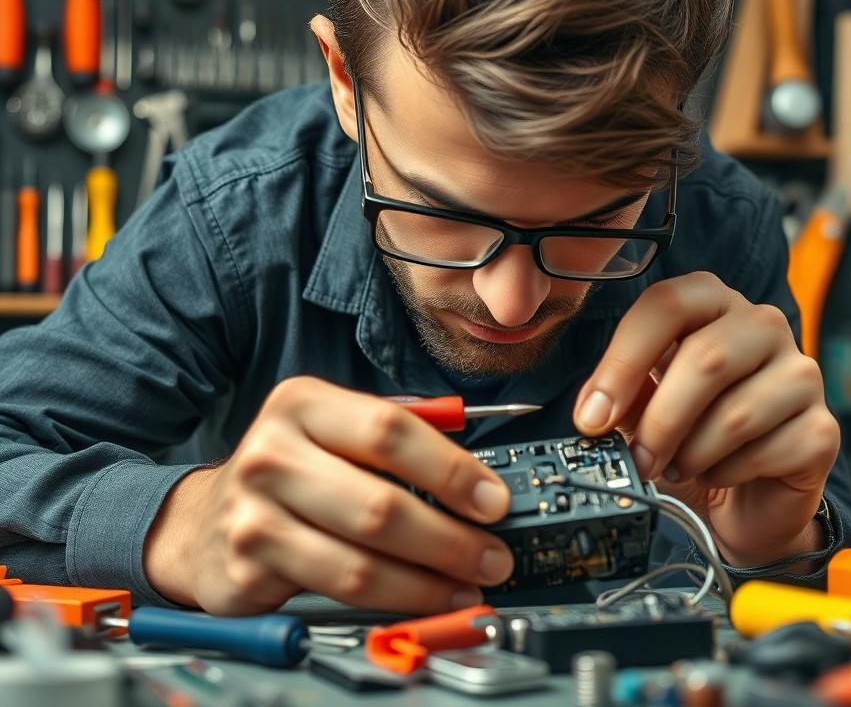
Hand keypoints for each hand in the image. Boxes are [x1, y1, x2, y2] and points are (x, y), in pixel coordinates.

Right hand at [144, 377, 513, 614]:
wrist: (201, 521)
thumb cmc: (291, 473)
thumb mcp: (331, 433)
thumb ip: (398, 442)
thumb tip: (480, 482)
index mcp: (302, 403)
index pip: (390, 431)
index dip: (452, 469)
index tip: (494, 501)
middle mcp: (272, 453)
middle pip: (381, 503)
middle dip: (452, 539)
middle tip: (494, 557)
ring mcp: (254, 514)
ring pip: (362, 560)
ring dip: (430, 581)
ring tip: (469, 585)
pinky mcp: (249, 568)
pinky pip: (338, 592)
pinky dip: (394, 602)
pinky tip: (424, 599)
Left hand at [573, 272, 838, 566]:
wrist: (747, 492)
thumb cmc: (691, 433)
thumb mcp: (644, 405)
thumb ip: (621, 395)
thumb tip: (594, 411)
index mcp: (712, 302)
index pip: (667, 305)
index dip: (623, 362)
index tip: (592, 416)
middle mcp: (762, 325)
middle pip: (706, 359)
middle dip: (660, 421)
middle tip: (637, 459)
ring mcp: (801, 373)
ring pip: (735, 414)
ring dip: (692, 455)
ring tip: (680, 466)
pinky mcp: (822, 428)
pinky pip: (764, 452)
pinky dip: (726, 474)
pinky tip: (719, 473)